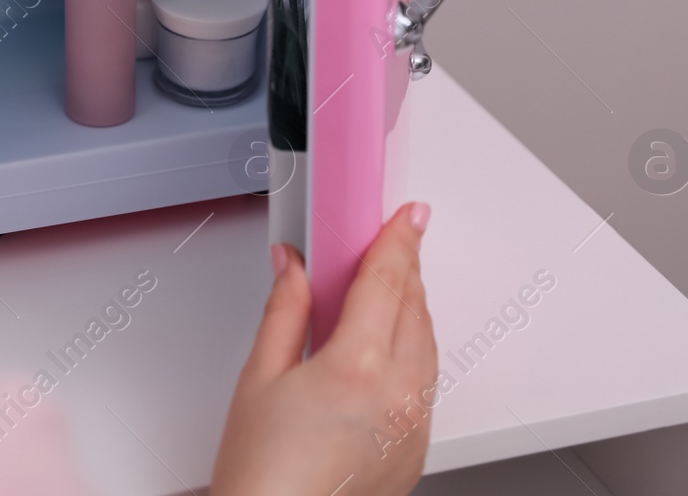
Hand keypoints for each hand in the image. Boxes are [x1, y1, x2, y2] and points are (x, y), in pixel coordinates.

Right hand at [211, 203, 437, 495]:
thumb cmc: (263, 472)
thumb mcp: (260, 376)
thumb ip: (285, 310)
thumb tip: (293, 267)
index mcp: (357, 367)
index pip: (388, 281)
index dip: (398, 240)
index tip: (408, 217)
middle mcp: (397, 395)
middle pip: (414, 307)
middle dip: (405, 268)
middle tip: (392, 241)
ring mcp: (414, 425)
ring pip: (427, 344)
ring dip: (412, 308)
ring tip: (387, 288)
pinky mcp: (418, 450)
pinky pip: (426, 383)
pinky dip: (412, 351)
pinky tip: (386, 346)